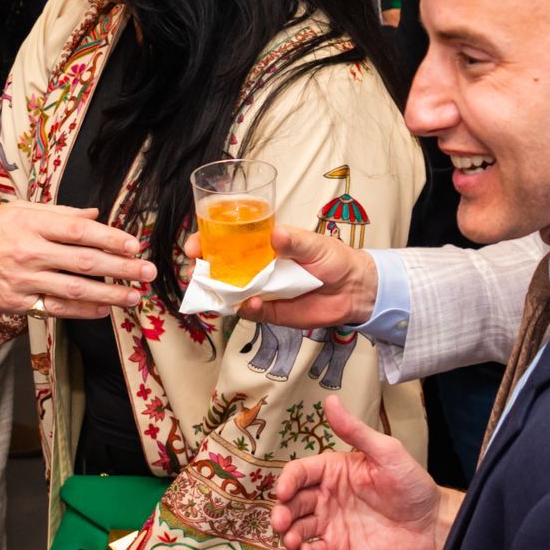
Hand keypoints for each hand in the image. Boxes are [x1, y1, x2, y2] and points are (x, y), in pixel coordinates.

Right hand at [0, 205, 154, 317]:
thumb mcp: (15, 211)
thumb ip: (57, 213)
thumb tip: (93, 215)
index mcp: (30, 224)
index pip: (80, 230)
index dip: (111, 238)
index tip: (134, 244)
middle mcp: (29, 251)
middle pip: (85, 261)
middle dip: (121, 267)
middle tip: (148, 272)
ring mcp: (23, 279)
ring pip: (75, 289)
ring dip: (109, 294)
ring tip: (133, 297)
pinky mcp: (17, 303)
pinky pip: (55, 309)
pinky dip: (82, 312)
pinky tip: (102, 311)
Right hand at [208, 224, 378, 330]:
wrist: (354, 289)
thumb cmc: (333, 259)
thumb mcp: (314, 244)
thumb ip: (294, 242)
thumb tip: (275, 235)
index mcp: (263, 246)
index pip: (228, 242)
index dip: (208, 243)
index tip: (195, 246)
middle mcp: (258, 268)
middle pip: (222, 270)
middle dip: (204, 271)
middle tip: (196, 272)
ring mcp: (262, 291)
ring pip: (231, 294)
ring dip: (219, 294)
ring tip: (214, 292)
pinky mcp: (271, 312)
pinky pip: (252, 313)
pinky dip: (247, 310)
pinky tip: (248, 304)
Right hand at [273, 397, 457, 549]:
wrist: (432, 523)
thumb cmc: (412, 483)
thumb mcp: (386, 451)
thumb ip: (355, 431)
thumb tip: (330, 401)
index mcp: (333, 471)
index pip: (299, 473)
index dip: (287, 481)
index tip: (284, 492)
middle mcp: (326, 496)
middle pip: (292, 503)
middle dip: (282, 512)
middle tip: (281, 522)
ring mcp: (331, 523)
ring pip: (297, 528)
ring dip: (288, 534)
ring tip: (292, 540)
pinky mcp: (338, 548)